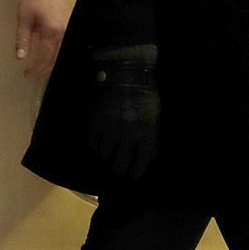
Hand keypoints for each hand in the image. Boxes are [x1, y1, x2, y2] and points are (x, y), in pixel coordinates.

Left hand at [14, 0, 68, 78]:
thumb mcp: (23, 17)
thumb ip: (22, 39)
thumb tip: (20, 57)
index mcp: (51, 31)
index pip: (45, 58)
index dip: (36, 69)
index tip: (26, 74)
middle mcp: (63, 33)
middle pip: (56, 59)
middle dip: (44, 70)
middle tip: (32, 75)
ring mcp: (69, 29)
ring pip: (62, 53)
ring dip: (52, 64)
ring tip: (40, 69)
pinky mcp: (70, 25)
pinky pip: (65, 45)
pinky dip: (57, 54)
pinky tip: (50, 57)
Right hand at [87, 45, 160, 179]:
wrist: (126, 75)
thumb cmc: (146, 94)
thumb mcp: (156, 116)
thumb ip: (152, 137)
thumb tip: (150, 157)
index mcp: (145, 133)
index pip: (141, 161)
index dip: (136, 171)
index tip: (132, 175)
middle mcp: (128, 135)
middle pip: (120, 163)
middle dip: (119, 169)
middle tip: (117, 169)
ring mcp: (111, 129)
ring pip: (105, 154)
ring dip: (107, 155)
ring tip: (109, 152)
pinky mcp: (97, 122)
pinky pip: (92, 141)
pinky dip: (95, 144)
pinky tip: (98, 143)